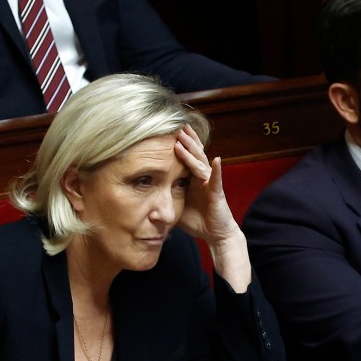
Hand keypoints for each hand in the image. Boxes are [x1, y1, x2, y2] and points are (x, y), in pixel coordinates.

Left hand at [173, 125, 240, 245]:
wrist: (216, 235)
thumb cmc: (198, 221)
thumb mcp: (176, 207)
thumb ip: (164, 199)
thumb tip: (143, 196)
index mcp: (193, 180)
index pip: (187, 158)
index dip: (181, 145)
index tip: (170, 132)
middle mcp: (203, 178)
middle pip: (195, 155)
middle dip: (186, 140)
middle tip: (177, 125)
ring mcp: (211, 184)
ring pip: (201, 163)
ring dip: (193, 150)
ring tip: (184, 138)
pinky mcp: (217, 194)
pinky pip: (216, 180)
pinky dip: (217, 170)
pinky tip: (217, 160)